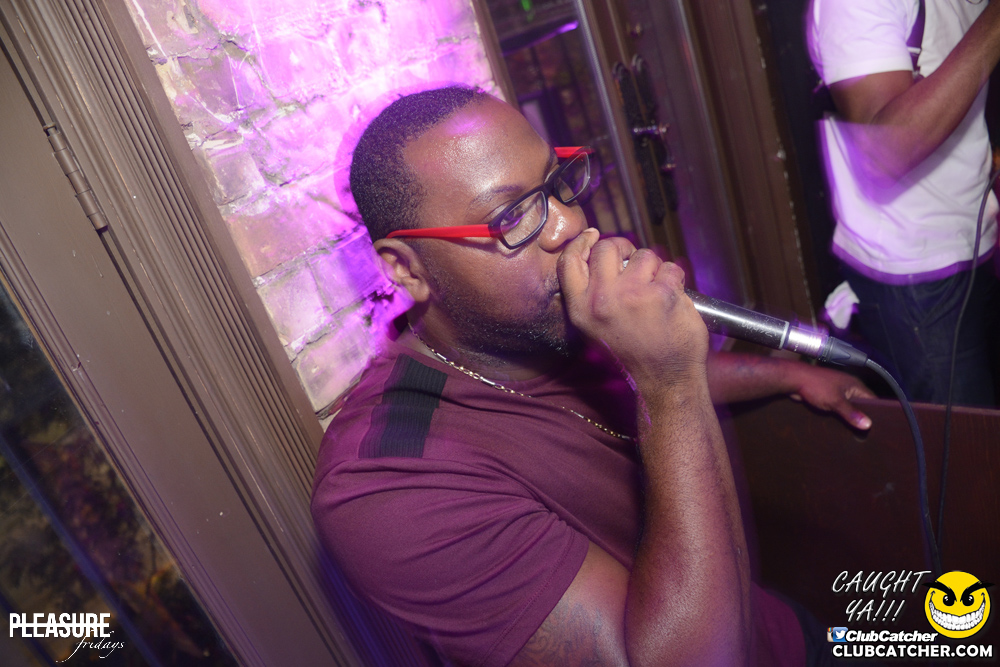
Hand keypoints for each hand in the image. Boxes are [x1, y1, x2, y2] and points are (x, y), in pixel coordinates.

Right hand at [557, 230, 707, 390]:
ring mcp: (631, 295)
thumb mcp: (595, 328)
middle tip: (635, 265)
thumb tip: (596, 253)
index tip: (593, 236)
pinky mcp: (661, 295)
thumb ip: (591, 294)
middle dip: (625, 250)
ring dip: (654, 270)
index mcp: (580, 310)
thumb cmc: (634, 353)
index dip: (581, 242)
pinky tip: (672, 302)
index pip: (569, 261)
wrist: (664, 381)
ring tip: (656, 295)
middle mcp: (601, 301)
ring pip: (644, 255)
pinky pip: (670, 269)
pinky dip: (676, 282)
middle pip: (607, 248)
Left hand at [788, 364, 874, 429]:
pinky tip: (840, 426)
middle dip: (861, 417)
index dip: (876, 413)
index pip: (873, 400)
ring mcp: (837, 391)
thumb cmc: (816, 386)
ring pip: (848, 407)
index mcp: (855, 385)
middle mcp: (848, 387)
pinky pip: (837, 408)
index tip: (879, 427)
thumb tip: (868, 425)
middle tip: (866, 433)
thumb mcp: (836, 401)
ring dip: (849, 417)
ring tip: (855, 433)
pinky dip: (839, 415)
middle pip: (860, 405)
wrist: (793, 380)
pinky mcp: (827, 396)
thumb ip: (851, 413)